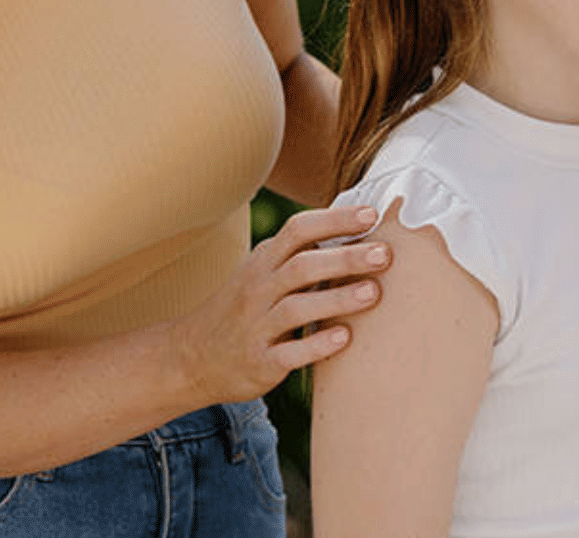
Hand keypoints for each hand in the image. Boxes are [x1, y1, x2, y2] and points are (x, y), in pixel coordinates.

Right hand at [170, 204, 390, 403]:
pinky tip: (345, 338)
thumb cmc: (245, 308)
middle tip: (385, 254)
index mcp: (264, 262)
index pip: (298, 230)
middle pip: (302, 266)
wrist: (193, 358)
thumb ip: (301, 253)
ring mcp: (257, 326)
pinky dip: (317, 345)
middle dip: (345, 258)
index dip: (335, 220)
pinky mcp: (260, 362)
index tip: (372, 215)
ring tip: (373, 293)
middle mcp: (258, 290)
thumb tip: (358, 226)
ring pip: (296, 307)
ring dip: (337, 299)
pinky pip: (289, 353)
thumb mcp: (263, 273)